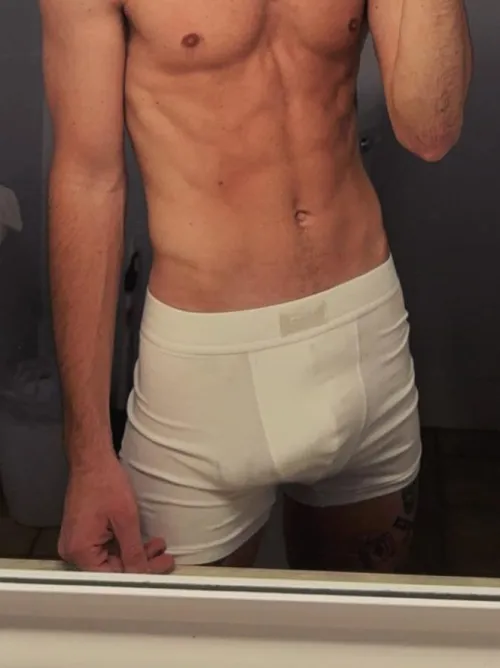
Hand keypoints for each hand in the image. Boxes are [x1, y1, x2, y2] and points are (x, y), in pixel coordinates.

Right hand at [58, 450, 173, 573]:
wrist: (92, 460)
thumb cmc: (105, 483)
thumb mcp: (125, 519)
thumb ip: (133, 551)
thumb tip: (141, 573)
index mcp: (80, 551)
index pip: (112, 576)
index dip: (139, 573)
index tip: (160, 568)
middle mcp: (74, 551)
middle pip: (111, 568)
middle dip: (141, 562)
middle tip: (165, 557)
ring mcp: (77, 542)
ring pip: (111, 557)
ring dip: (136, 552)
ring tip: (158, 546)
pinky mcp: (84, 534)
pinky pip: (106, 546)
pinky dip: (125, 544)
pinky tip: (143, 541)